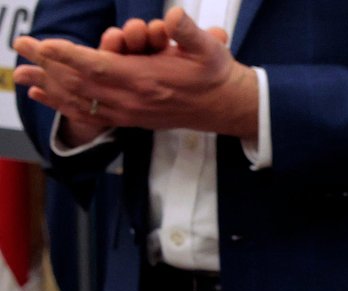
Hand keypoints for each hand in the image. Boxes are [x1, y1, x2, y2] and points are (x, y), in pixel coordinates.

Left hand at [14, 7, 254, 140]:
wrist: (228, 107)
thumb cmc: (216, 73)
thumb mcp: (210, 48)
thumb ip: (191, 32)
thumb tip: (173, 16)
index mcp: (148, 80)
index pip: (99, 67)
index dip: (69, 55)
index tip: (44, 44)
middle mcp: (134, 100)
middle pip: (80, 83)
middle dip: (48, 65)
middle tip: (21, 47)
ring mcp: (130, 113)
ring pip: (80, 100)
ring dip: (49, 87)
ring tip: (22, 76)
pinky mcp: (130, 119)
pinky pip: (89, 114)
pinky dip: (63, 105)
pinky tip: (44, 97)